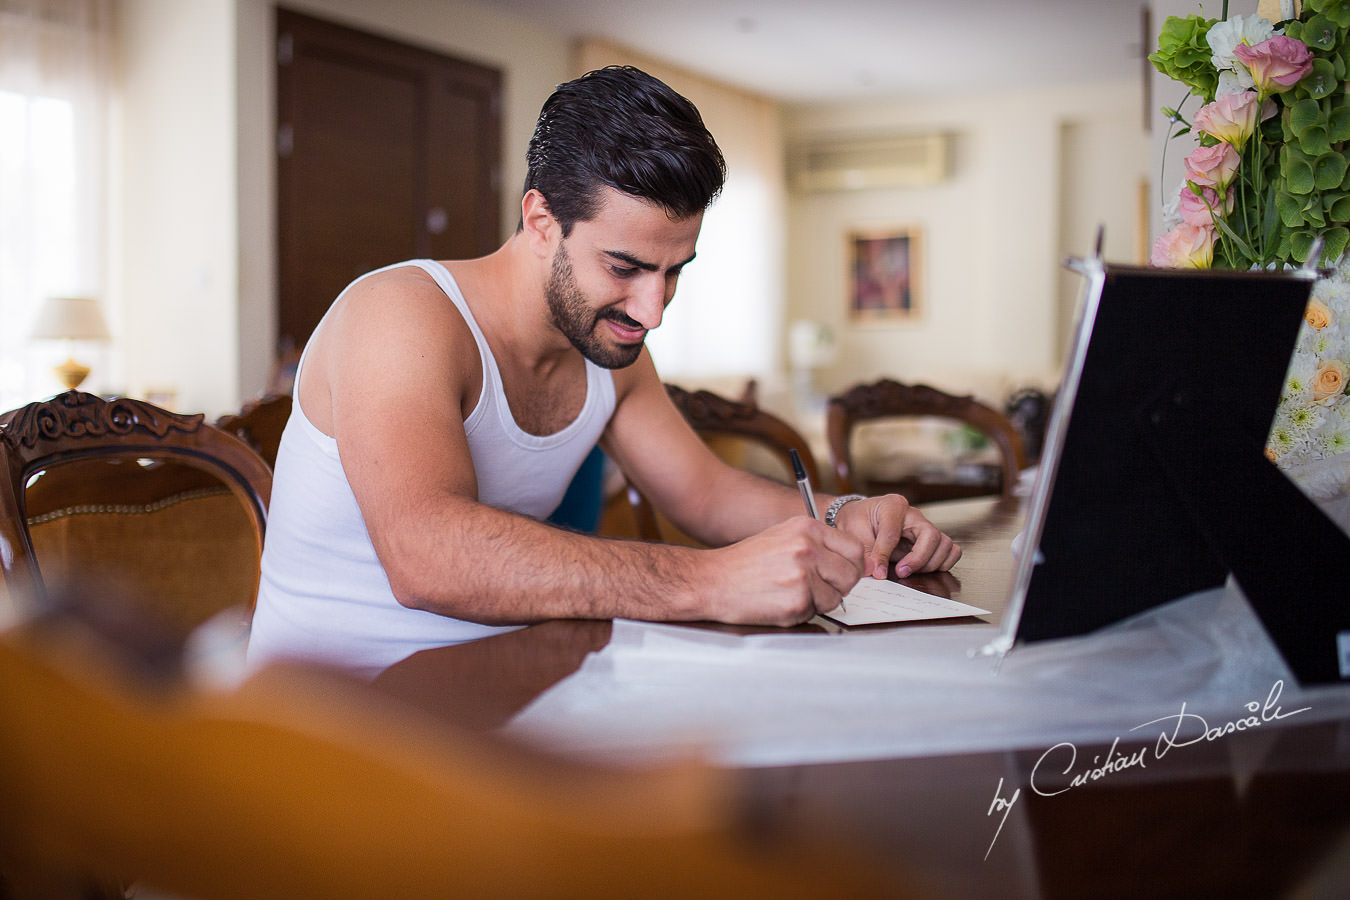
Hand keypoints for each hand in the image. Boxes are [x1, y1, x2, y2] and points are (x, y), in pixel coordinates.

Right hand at [702, 517, 865, 625]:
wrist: (711, 580)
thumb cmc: (745, 562)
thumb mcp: (783, 537)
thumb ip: (820, 545)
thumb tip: (860, 562)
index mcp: (807, 528)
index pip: (855, 549)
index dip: (852, 566)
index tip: (841, 573)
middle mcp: (808, 548)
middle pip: (851, 574)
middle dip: (839, 586)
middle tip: (816, 587)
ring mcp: (803, 575)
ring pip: (836, 597)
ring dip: (819, 600)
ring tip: (791, 592)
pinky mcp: (797, 602)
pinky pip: (817, 612)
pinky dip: (803, 612)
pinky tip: (781, 602)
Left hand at [833, 495, 961, 578]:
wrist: (860, 518)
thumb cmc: (858, 521)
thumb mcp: (855, 533)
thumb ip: (866, 552)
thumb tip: (876, 572)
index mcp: (893, 505)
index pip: (894, 532)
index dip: (885, 554)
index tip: (878, 571)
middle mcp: (913, 514)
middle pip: (931, 536)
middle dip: (917, 559)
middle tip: (901, 572)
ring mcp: (924, 526)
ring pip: (944, 544)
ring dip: (931, 563)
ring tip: (910, 570)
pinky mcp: (930, 539)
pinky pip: (950, 550)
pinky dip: (942, 562)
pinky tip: (923, 568)